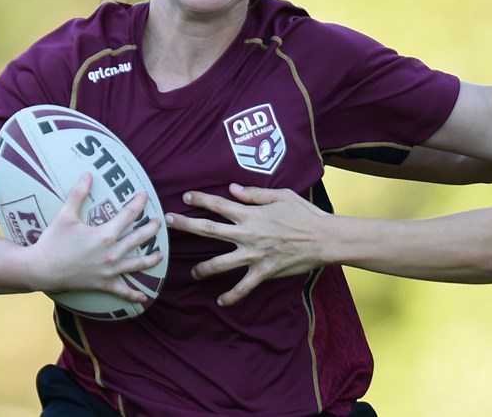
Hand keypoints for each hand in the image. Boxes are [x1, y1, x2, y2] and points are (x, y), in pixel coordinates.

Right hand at [26, 173, 163, 301]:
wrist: (42, 268)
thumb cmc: (53, 241)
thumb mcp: (65, 215)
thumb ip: (78, 194)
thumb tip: (88, 174)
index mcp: (105, 234)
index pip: (128, 215)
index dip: (138, 203)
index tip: (145, 195)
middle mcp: (112, 253)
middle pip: (138, 239)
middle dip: (150, 229)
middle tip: (159, 222)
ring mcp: (109, 270)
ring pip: (136, 264)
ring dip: (150, 259)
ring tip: (160, 254)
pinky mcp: (103, 284)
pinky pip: (122, 291)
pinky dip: (133, 295)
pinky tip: (144, 298)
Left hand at [168, 184, 328, 305]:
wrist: (324, 239)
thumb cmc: (305, 214)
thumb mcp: (281, 195)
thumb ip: (255, 194)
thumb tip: (232, 189)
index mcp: (251, 214)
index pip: (219, 205)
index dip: (200, 200)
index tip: (185, 197)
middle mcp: (247, 234)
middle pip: (209, 230)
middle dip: (186, 225)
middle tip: (168, 223)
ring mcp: (253, 255)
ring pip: (219, 263)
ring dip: (202, 268)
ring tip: (192, 272)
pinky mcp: (263, 272)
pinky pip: (243, 287)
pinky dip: (232, 296)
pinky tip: (221, 301)